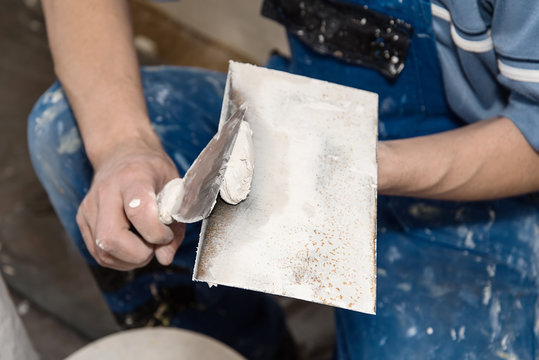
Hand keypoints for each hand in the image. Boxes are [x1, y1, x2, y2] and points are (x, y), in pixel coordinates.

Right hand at [76, 137, 184, 270]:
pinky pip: (97, 253)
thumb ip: (175, 225)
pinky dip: (119, 259)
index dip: (156, 232)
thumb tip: (164, 258)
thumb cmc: (152, 171)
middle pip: (111, 238)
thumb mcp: (174, 189)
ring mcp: (89, 206)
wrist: (121, 153)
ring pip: (102, 251)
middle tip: (155, 246)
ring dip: (130, 260)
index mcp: (133, 178)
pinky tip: (133, 248)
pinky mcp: (82, 219)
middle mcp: (105, 191)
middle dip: (139, 254)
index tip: (167, 234)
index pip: (138, 211)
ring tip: (145, 246)